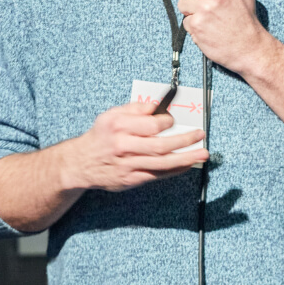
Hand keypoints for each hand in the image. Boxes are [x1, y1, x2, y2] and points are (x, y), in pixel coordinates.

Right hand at [69, 100, 207, 191]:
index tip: (174, 120)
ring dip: (186, 158)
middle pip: (160, 145)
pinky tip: (187, 164)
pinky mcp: (131, 179)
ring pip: (162, 163)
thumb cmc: (100, 137)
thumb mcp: (111, 115)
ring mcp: (128, 165)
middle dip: (184, 140)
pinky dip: (174, 170)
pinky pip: (157, 175)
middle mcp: (123, 147)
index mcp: (118, 126)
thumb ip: (135, 109)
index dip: (167, 122)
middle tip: (199, 135)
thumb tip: (158, 105)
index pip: (150, 124)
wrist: (81, 164)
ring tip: (202, 153)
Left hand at [175, 0, 266, 74]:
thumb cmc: (244, 15)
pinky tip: (208, 27)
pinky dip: (194, 25)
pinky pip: (185, 21)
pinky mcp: (197, 25)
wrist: (249, 46)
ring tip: (208, 15)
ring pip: (181, 3)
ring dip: (191, 10)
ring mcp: (204, 9)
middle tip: (203, 0)